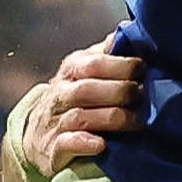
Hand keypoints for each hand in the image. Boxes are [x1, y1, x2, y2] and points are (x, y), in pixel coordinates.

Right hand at [22, 40, 144, 173]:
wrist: (37, 136)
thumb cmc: (73, 99)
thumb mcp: (86, 72)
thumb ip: (107, 56)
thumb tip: (131, 32)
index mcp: (71, 70)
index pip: (93, 63)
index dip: (121, 65)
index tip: (143, 68)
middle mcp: (60, 94)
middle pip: (88, 89)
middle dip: (119, 92)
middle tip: (144, 96)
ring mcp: (55, 121)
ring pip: (81, 117)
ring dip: (112, 118)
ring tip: (137, 122)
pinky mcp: (53, 148)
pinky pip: (67, 144)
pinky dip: (85, 143)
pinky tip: (102, 144)